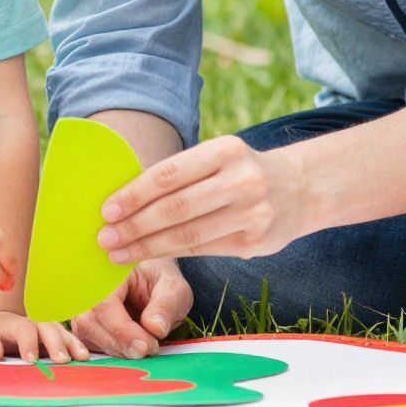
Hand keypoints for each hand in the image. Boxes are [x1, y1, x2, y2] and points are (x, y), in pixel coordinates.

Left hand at [0, 309, 91, 362]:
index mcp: (12, 322)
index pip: (24, 328)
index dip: (28, 342)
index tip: (30, 359)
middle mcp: (32, 322)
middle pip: (48, 327)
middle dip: (55, 343)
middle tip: (61, 360)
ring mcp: (45, 329)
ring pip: (61, 331)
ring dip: (71, 343)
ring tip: (81, 357)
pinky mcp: (54, 337)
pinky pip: (68, 339)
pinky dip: (77, 346)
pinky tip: (85, 357)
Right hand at [72, 258, 192, 357]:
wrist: (153, 285)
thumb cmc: (161, 283)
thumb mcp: (174, 290)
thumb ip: (166, 306)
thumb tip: (154, 328)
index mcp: (109, 271)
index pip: (104, 305)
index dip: (123, 331)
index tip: (146, 347)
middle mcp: (88, 286)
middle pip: (89, 324)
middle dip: (119, 344)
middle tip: (149, 350)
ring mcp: (82, 305)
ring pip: (86, 335)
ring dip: (115, 350)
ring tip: (143, 347)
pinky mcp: (84, 323)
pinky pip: (87, 342)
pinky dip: (108, 352)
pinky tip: (128, 350)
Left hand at [97, 135, 315, 263]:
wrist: (301, 188)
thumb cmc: (241, 172)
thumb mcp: (218, 158)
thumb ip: (181, 174)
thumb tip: (123, 197)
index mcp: (226, 150)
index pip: (170, 174)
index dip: (135, 194)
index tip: (107, 209)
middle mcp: (242, 180)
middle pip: (176, 208)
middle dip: (135, 225)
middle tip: (104, 237)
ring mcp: (252, 213)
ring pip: (188, 234)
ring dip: (147, 246)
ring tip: (117, 253)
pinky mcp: (256, 243)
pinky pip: (203, 249)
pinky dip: (171, 253)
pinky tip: (148, 256)